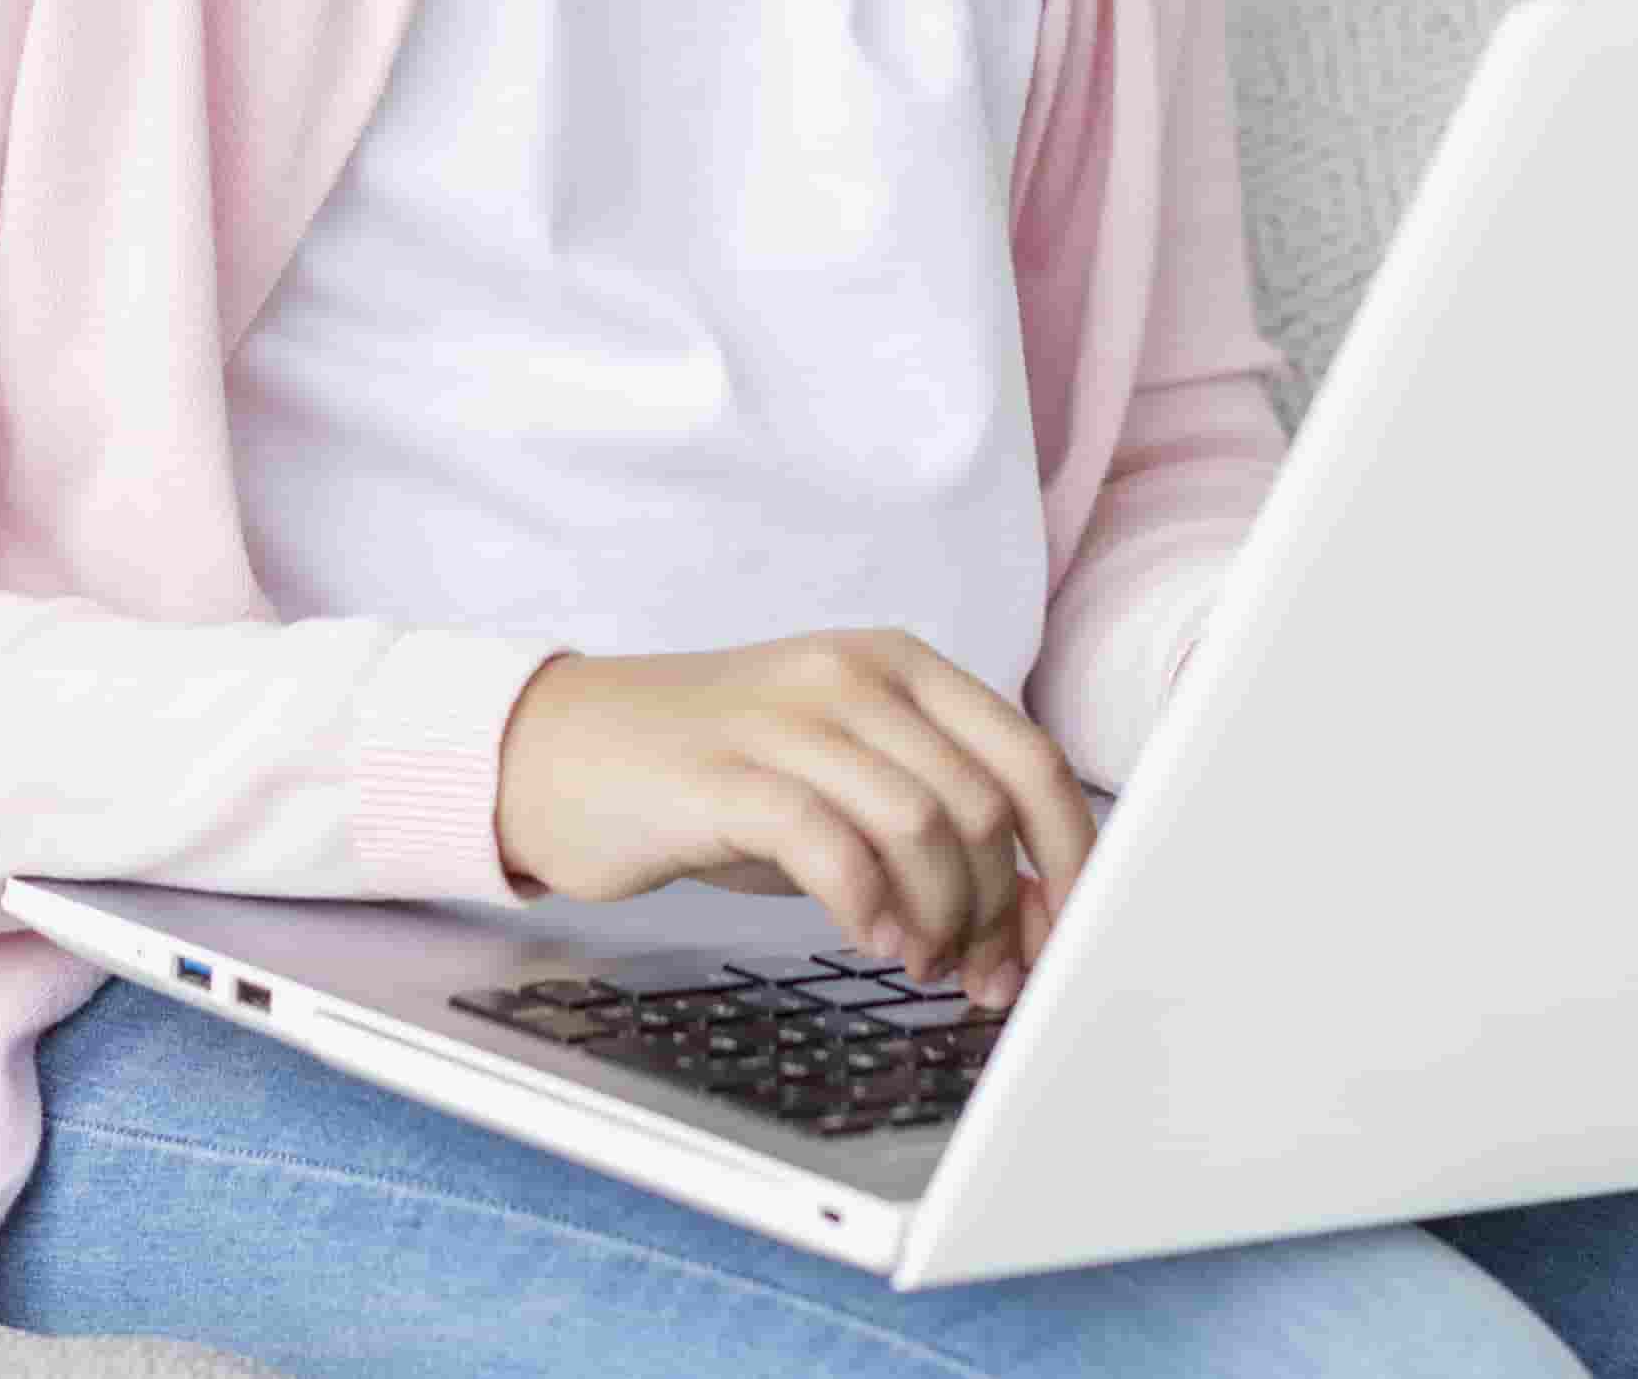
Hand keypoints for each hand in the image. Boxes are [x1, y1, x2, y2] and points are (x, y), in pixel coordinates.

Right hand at [490, 628, 1093, 1009]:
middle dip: (1002, 908)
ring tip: (918, 961)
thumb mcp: (838, 786)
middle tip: (980, 973)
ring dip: (941, 918)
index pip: (1030, 755)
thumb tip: (1033, 920)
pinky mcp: (725, 774)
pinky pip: (833, 845)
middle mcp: (852, 674)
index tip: (1075, 933)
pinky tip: (866, 938)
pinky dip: (869, 908)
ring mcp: (787, 716)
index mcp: (898, 664)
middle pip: (985, 801)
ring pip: (923, 823)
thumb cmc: (715, 777)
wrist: (562, 751)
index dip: (1069, 855)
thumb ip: (934, 831)